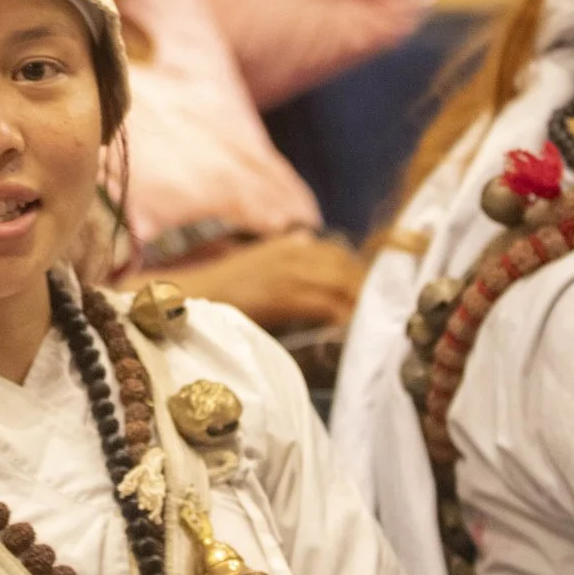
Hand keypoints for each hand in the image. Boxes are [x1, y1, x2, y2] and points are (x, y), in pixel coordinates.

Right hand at [166, 232, 366, 332]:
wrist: (192, 297)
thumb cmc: (223, 288)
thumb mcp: (258, 260)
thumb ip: (286, 255)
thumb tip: (308, 246)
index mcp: (288, 244)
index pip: (337, 253)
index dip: (357, 272)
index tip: (371, 292)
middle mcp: (293, 251)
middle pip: (346, 266)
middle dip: (364, 288)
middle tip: (381, 309)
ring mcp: (289, 271)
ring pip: (341, 283)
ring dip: (359, 303)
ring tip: (373, 322)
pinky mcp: (285, 294)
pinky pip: (327, 305)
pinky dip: (342, 317)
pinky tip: (349, 330)